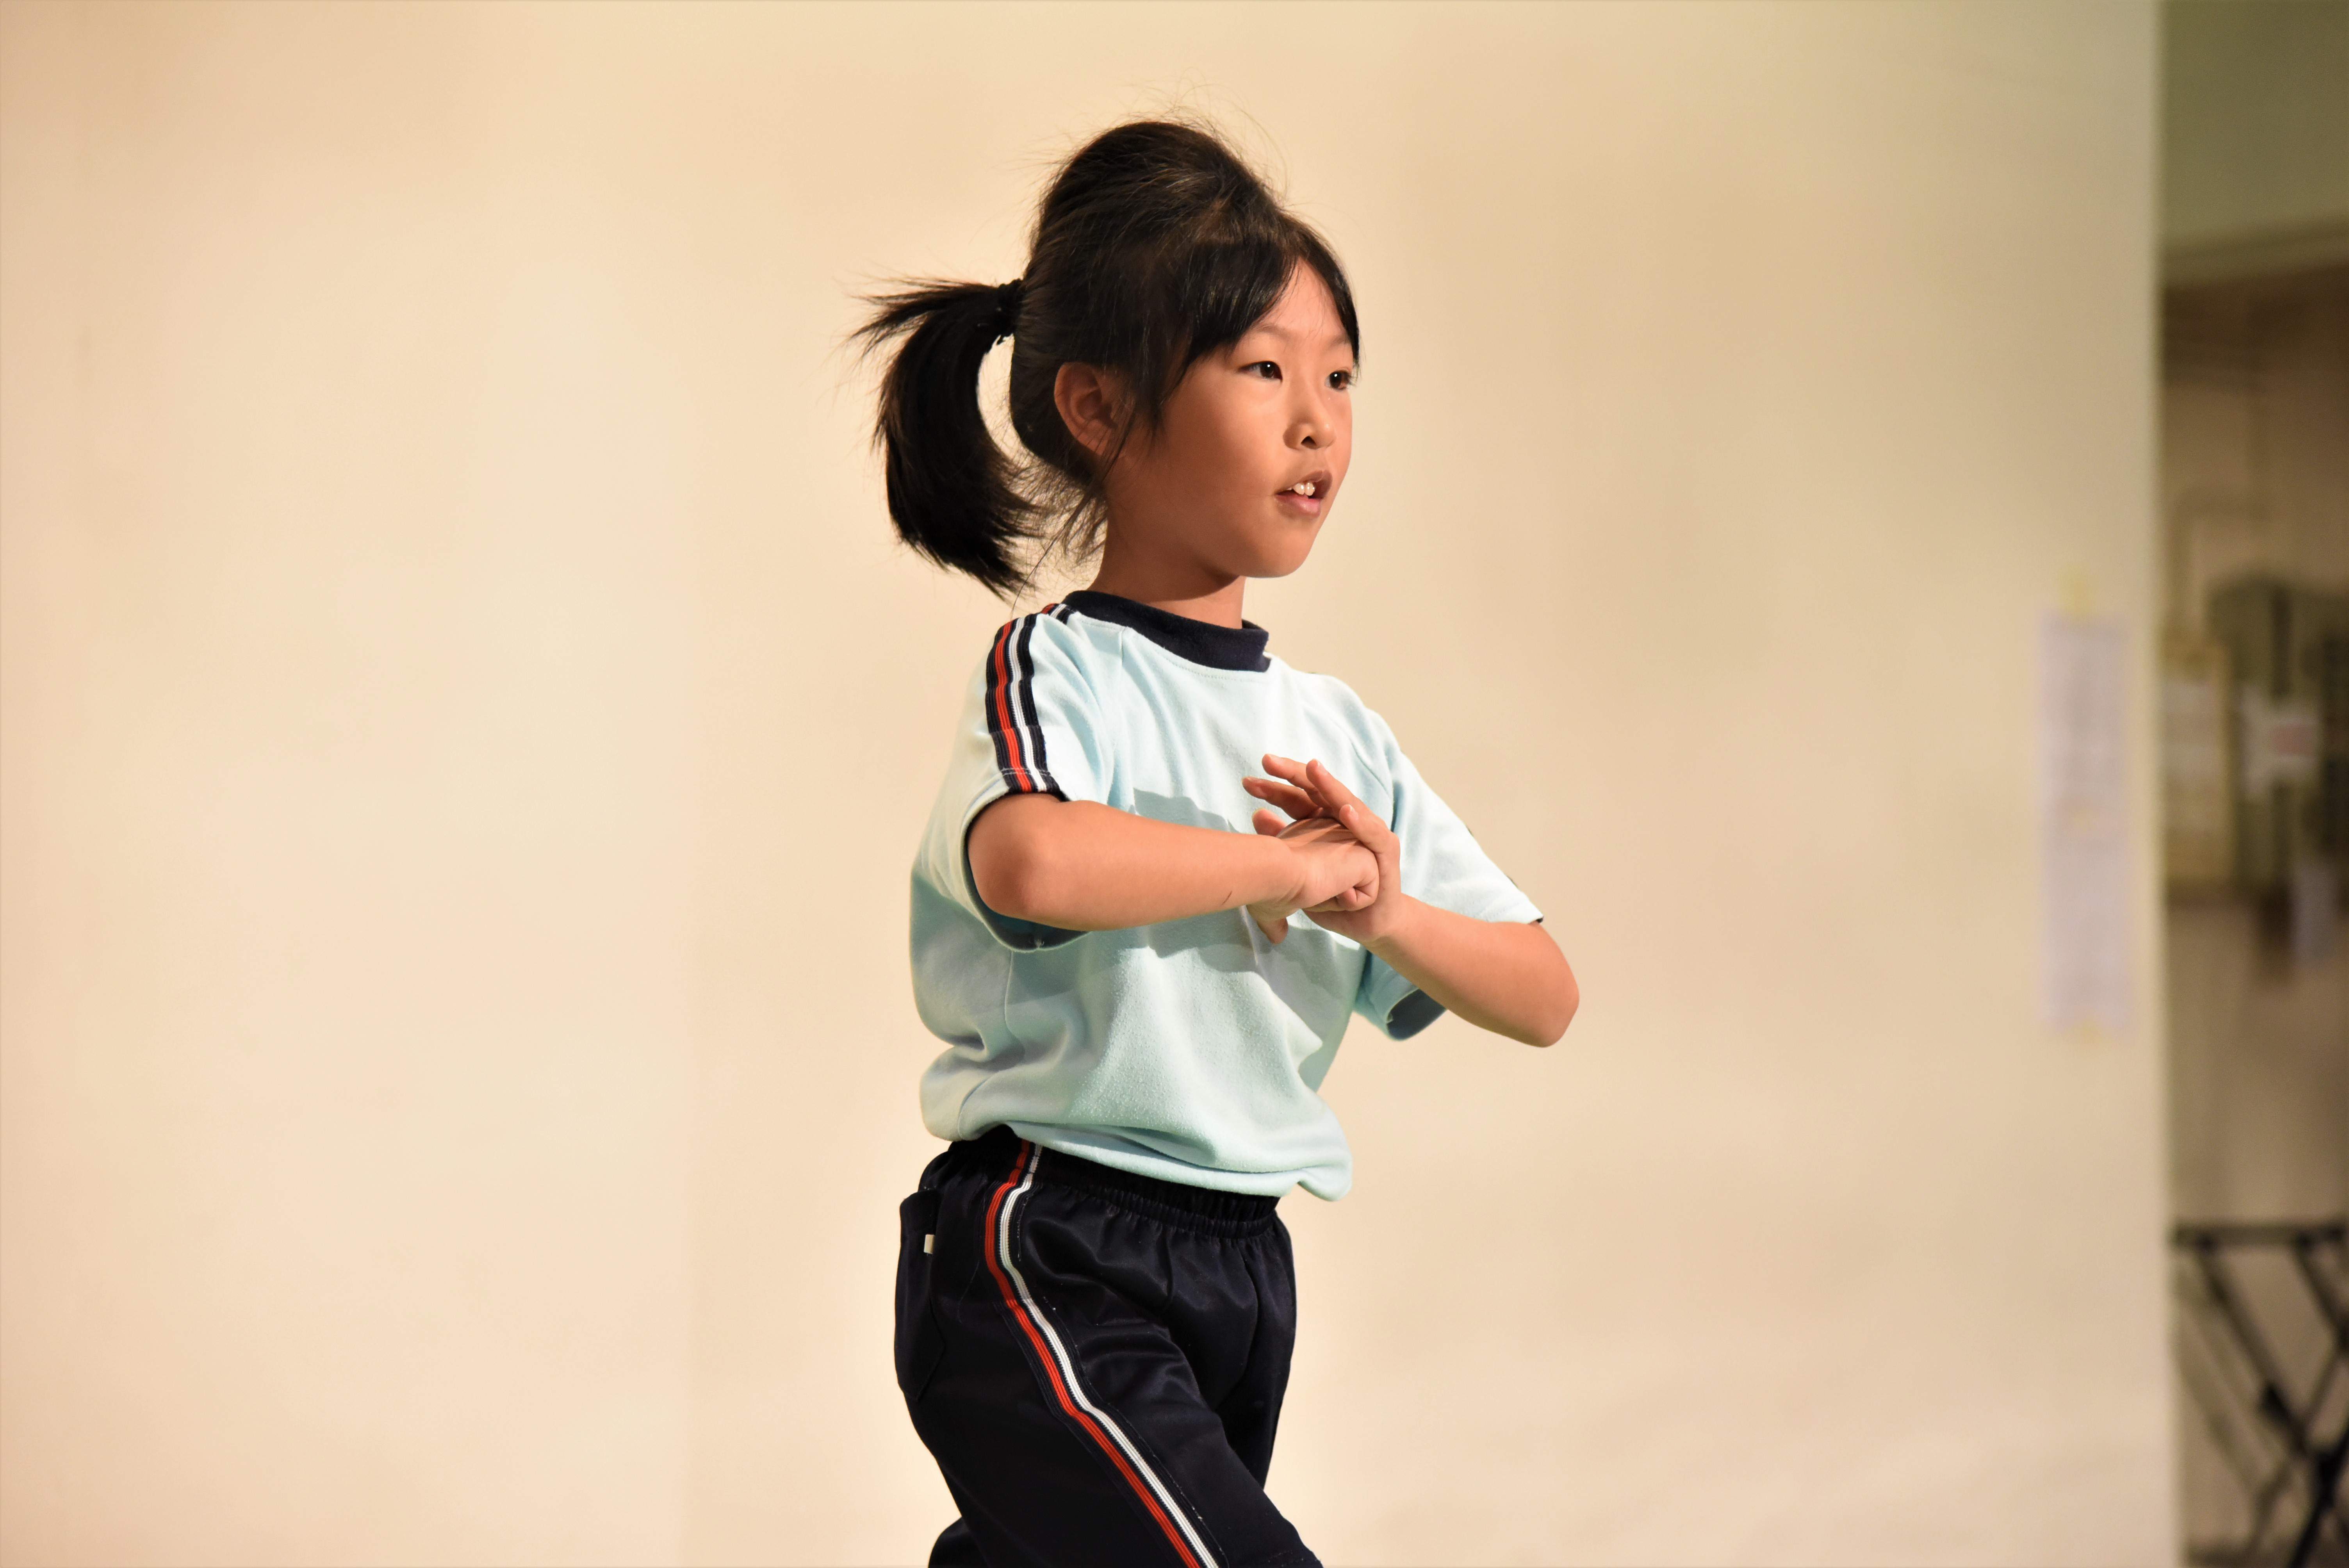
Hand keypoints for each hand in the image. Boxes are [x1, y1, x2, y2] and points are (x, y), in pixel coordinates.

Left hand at [1243, 755, 1403, 945]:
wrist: (1367, 923)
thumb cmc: (1333, 897)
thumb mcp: (1300, 872)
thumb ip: (1283, 843)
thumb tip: (1257, 815)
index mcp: (1324, 822)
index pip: (1298, 798)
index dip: (1274, 788)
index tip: (1247, 782)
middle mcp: (1346, 820)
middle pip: (1319, 791)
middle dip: (1295, 774)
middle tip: (1268, 761)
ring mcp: (1368, 832)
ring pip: (1348, 803)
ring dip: (1331, 786)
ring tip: (1313, 769)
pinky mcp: (1386, 852)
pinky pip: (1373, 834)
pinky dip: (1360, 822)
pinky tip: (1345, 810)